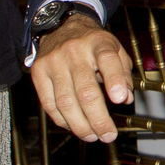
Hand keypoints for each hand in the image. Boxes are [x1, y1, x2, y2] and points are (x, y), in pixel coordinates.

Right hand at [31, 14, 131, 142]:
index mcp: (99, 43)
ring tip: (92, 136)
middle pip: (86, 90)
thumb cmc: (94, 44)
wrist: (62, 28)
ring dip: (80, 124)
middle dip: (98, 118)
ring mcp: (54, 63)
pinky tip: (74, 127)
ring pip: (66, 101)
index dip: (114, 81)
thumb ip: (124, 73)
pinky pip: (49, 103)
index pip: (107, 60)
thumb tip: (126, 98)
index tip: (120, 100)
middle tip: (108, 134)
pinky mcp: (39, 73)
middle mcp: (75, 52)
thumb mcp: (115, 49)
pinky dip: (62, 120)